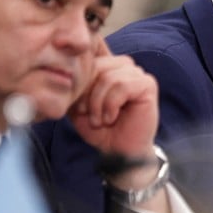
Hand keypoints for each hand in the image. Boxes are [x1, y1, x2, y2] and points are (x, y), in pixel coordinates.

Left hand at [69, 38, 158, 159]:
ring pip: (109, 77)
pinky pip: (122, 86)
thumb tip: (64, 70)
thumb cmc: (101, 129)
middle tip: (86, 114)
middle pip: (97, 66)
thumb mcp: (78, 105)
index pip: (88, 60)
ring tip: (99, 120)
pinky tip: (111, 118)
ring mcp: (137, 74)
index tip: (79, 107)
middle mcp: (124, 66)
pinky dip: (111, 105)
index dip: (79, 83)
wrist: (120, 152)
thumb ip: (73, 86)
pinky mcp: (148, 85)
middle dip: (87, 93)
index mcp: (108, 66)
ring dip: (99, 102)